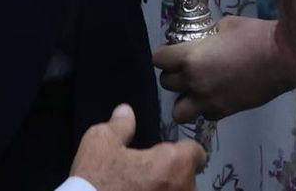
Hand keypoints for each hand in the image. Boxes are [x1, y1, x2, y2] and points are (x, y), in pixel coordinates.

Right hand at [72, 104, 203, 190]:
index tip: (168, 156)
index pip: (197, 153)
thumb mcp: (101, 143)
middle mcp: (184, 190)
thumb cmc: (97, 180)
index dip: (184, 152)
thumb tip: (126, 112)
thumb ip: (120, 125)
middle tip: (149, 178)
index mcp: (175, 164)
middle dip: (173, 177)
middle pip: (188, 179)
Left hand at [154, 18, 294, 123]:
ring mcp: (208, 101)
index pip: (159, 59)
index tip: (171, 50)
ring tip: (195, 88)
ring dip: (183, 99)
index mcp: (191, 57)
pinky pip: (204, 114)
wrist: (280, 59)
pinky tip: (216, 95)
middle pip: (166, 84)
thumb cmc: (253, 35)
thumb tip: (203, 38)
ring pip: (178, 111)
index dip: (163, 54)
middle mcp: (194, 82)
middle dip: (172, 74)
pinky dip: (205, 107)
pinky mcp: (223, 113)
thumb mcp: (226, 25)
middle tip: (184, 67)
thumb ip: (208, 35)